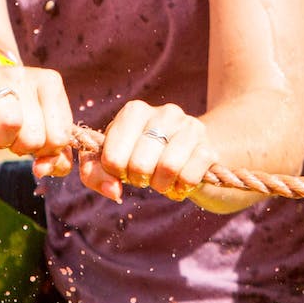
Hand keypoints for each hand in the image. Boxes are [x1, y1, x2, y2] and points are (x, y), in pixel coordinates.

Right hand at [0, 65, 76, 178]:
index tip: (35, 140)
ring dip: (1, 141)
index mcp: (52, 84)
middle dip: (21, 147)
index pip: (60, 136)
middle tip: (13, 136)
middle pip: (34, 136)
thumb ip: (54, 155)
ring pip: (11, 125)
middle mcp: (29, 77)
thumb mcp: (43, 125)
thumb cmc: (18, 110)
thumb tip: (41, 171)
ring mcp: (3, 79)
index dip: (45, 150)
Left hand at [81, 100, 214, 204]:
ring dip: (161, 185)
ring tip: (162, 179)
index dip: (115, 172)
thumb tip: (113, 191)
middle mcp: (165, 112)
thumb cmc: (140, 157)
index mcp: (135, 111)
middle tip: (145, 175)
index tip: (123, 167)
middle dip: (139, 180)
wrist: (189, 156)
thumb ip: (95, 173)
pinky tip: (180, 181)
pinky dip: (181, 188)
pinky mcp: (208, 148)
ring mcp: (191, 127)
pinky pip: (189, 177)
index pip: (112, 156)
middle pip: (139, 164)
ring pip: (168, 168)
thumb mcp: (111, 161)